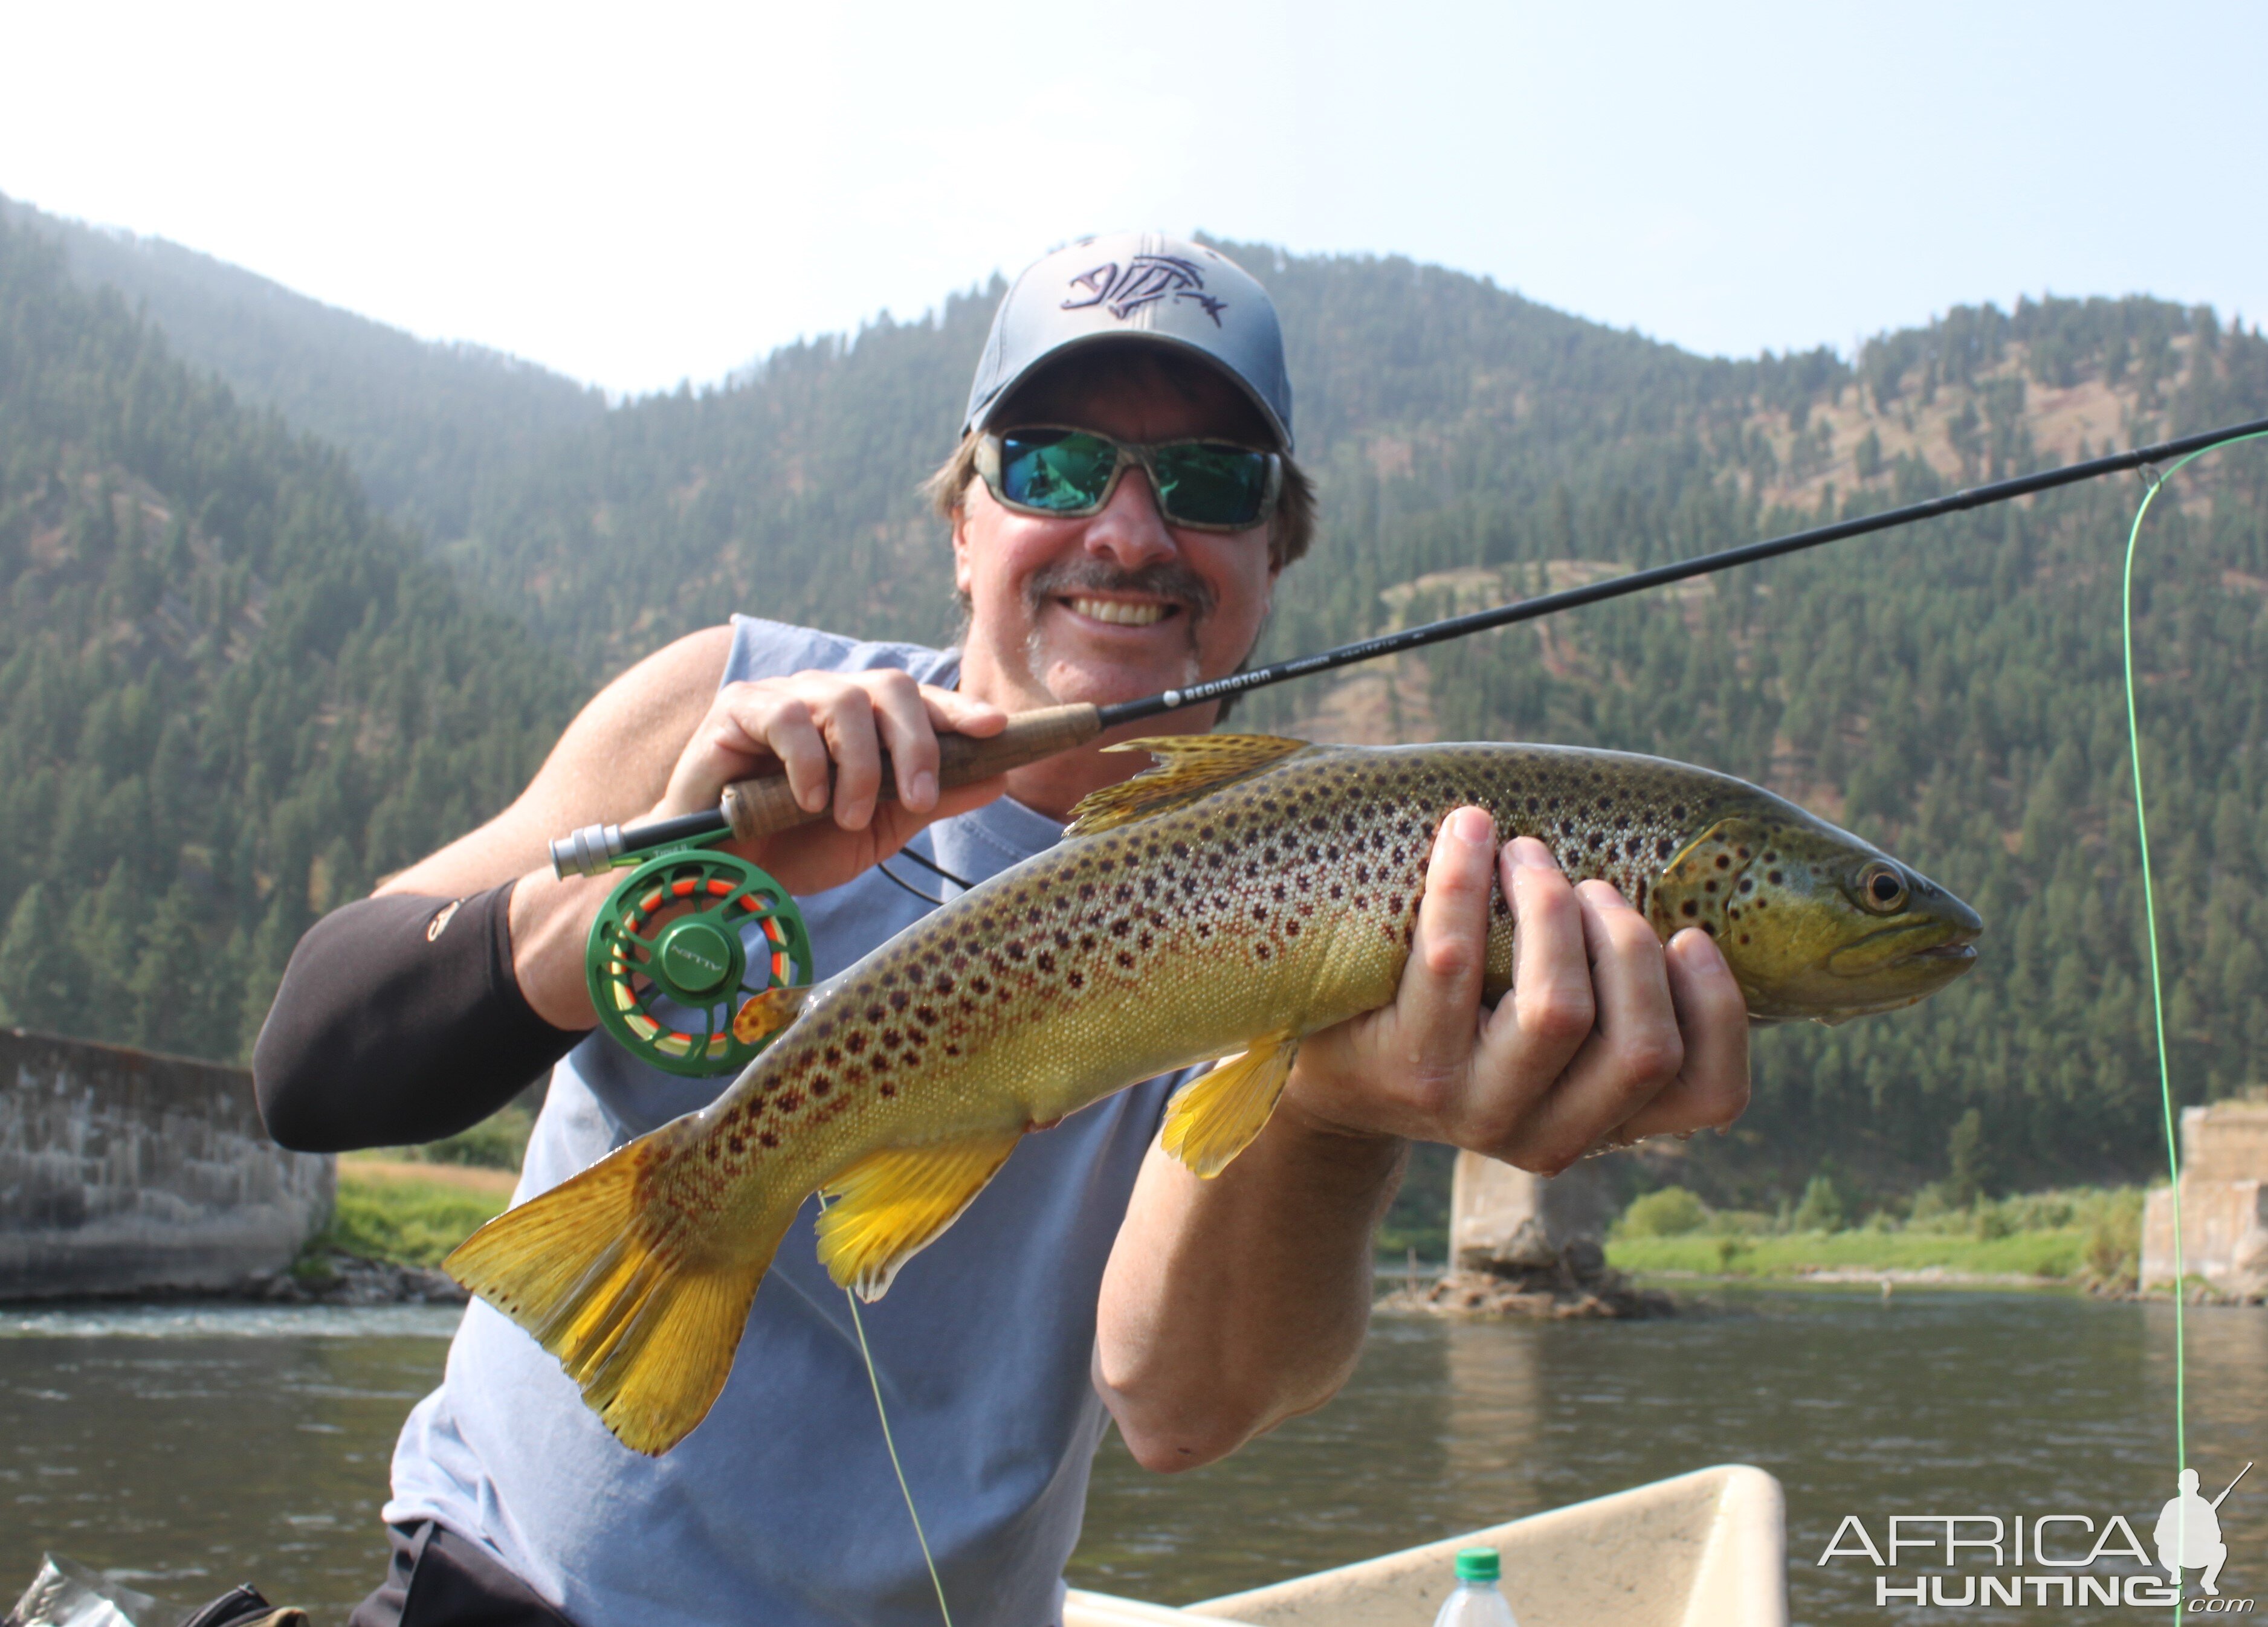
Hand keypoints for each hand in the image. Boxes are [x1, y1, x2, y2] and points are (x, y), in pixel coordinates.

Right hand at [653, 669, 1009, 894]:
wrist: (725, 875)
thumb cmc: (797, 847)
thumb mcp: (876, 829)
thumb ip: (930, 801)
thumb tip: (998, 777)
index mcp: (865, 721)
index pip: (920, 700)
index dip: (958, 709)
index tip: (995, 729)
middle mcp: (828, 698)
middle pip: (891, 686)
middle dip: (916, 743)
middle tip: (918, 800)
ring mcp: (783, 697)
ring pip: (844, 700)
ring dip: (858, 766)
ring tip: (847, 817)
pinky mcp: (737, 709)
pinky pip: (787, 717)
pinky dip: (809, 763)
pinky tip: (807, 802)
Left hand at [1283, 807, 1749, 1173]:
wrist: (1333, 1067)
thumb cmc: (1464, 1020)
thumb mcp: (1546, 1032)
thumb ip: (1613, 996)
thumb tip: (1687, 887)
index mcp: (1606, 1125)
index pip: (1711, 1096)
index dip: (1720, 1010)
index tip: (1690, 933)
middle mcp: (1550, 1137)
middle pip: (1641, 1047)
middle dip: (1626, 940)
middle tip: (1586, 883)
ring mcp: (1475, 1111)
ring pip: (1558, 1011)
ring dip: (1552, 908)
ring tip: (1526, 854)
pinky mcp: (1408, 1070)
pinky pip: (1452, 961)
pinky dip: (1467, 882)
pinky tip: (1469, 832)